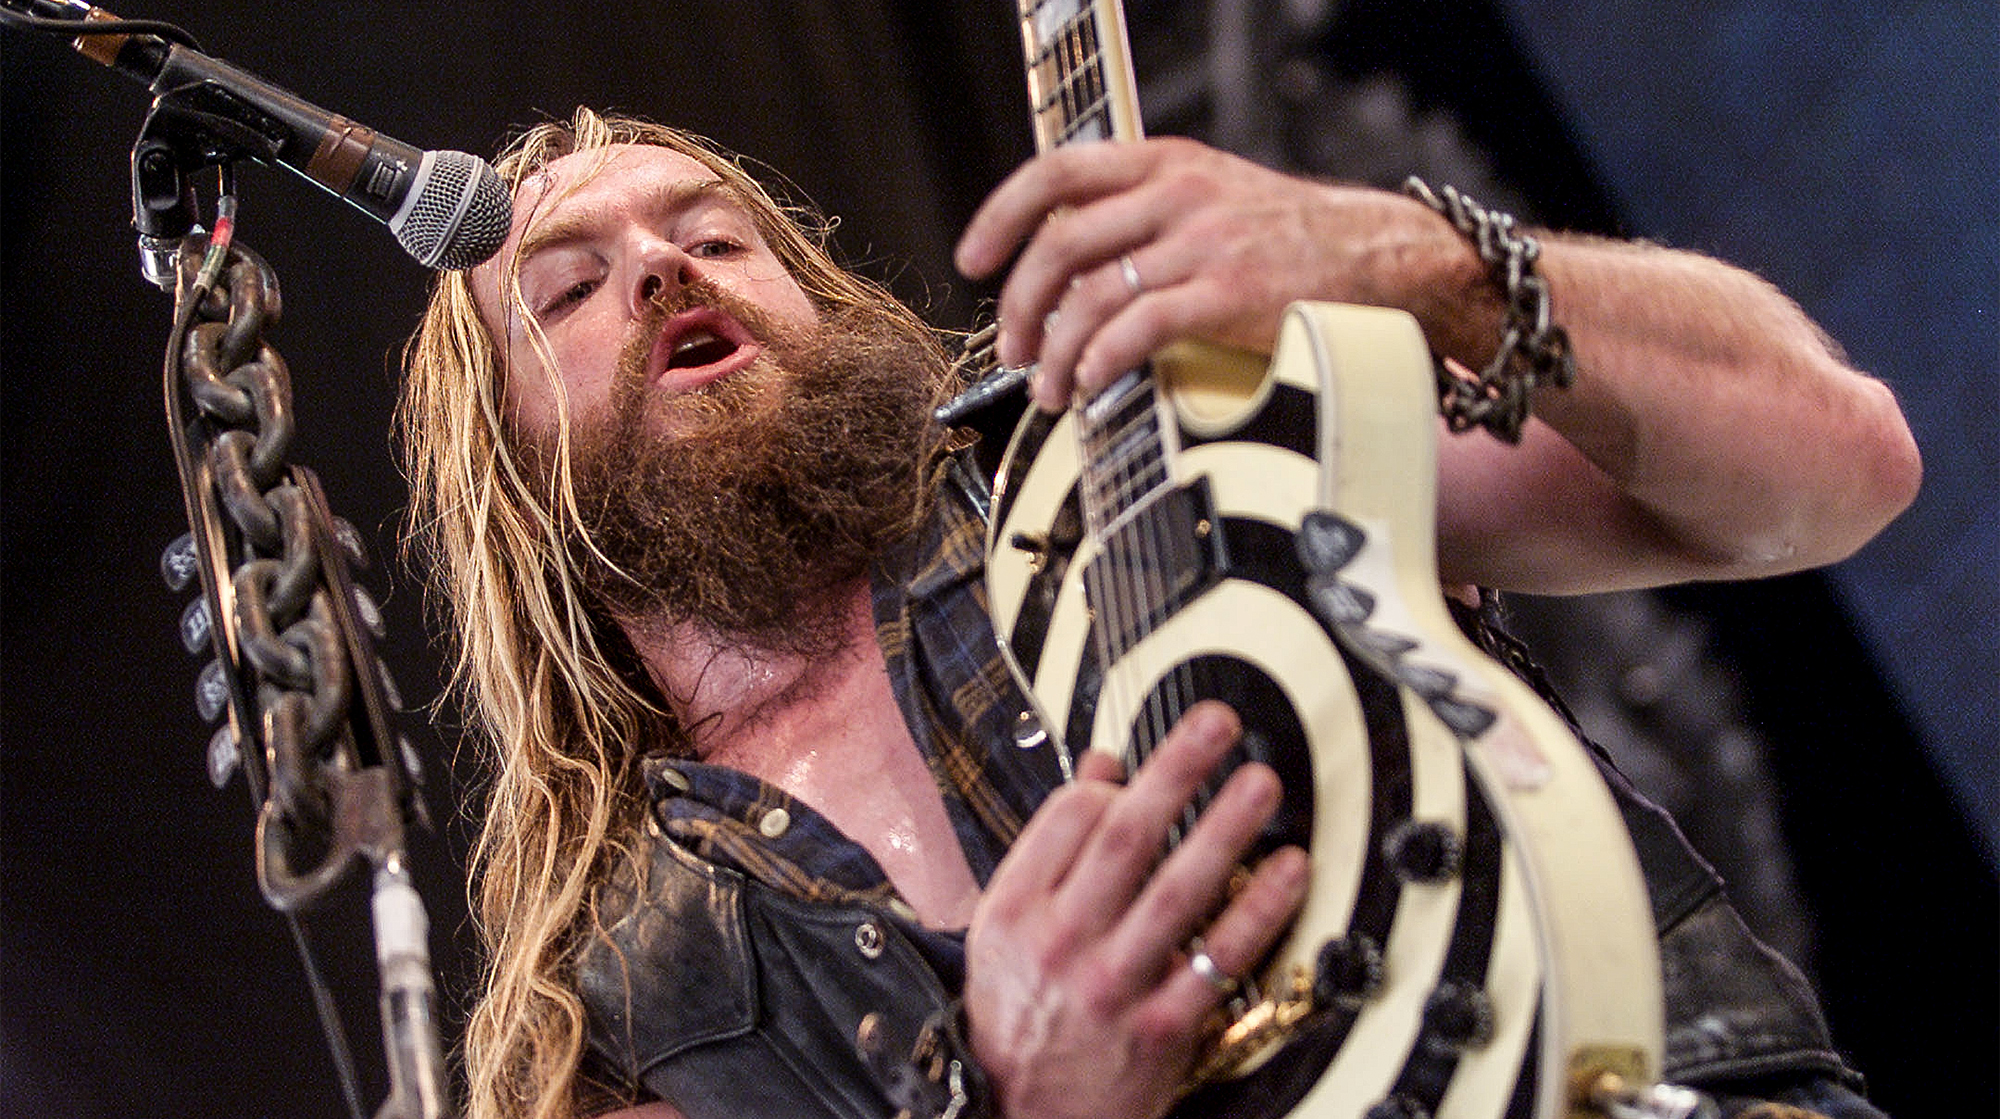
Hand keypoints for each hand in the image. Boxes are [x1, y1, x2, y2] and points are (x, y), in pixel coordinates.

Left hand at [954, 137, 1475, 410]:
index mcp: (1165, 163)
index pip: (1055, 173)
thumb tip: (1067, 261)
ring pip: (1092, 293)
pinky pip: (1138, 328)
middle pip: (1060, 243)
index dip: (1001, 217)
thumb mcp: (1211, 196)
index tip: (971, 260)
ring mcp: (1203, 242)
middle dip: (1020, 305)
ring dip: (1055, 350)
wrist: (1382, 257)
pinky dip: (1101, 361)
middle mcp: (1178, 193)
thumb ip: (1143, 213)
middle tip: (1012, 348)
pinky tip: (1093, 385)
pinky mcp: (1228, 294)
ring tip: (1050, 387)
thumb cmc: (1293, 240)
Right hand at [962, 701, 1310, 1118]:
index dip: (1114, 781)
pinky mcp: (1164, 1027)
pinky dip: (1259, 911)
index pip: (1070, 817)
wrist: (1026, 1118)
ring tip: (1262, 783)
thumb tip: (1100, 766)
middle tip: (1219, 723)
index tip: (1142, 765)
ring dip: (1226, 827)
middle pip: (1127, 836)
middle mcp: (1063, 941)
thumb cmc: (1019, 1016)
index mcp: (1017, 909)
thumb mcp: (1005, 927)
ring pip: (1180, 890)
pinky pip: (1220, 957)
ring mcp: (1115, 984)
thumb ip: (1051, 844)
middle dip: (1177, 770)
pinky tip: (1289, 871)